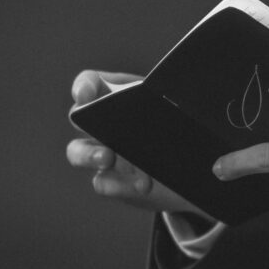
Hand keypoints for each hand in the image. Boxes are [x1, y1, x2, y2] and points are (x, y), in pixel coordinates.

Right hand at [66, 69, 214, 219]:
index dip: (84, 86)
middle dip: (84, 123)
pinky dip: (119, 185)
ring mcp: (103, 153)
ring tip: (108, 158)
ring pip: (78, 152)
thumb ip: (176, 107)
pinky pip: (103, 183)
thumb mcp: (182, 113)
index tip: (85, 94)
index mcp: (117, 97)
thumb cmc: (180, 129)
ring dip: (89, 155)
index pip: (90, 83)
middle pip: (78, 117)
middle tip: (100, 127)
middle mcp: (103, 123)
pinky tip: (142, 185)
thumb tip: (182, 108)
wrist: (190, 169)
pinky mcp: (111, 181)